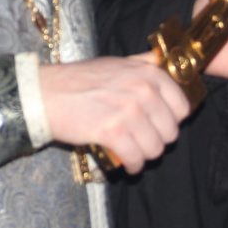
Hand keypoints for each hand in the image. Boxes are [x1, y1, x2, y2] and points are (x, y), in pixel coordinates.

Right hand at [40, 55, 191, 174]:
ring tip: (133, 153)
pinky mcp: (113, 132)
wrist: (45, 93)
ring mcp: (128, 111)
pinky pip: (136, 158)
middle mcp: (143, 90)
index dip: (172, 121)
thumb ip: (142, 63)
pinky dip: (132, 166)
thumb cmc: (78, 79)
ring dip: (144, 155)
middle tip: (142, 141)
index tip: (159, 126)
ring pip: (155, 149)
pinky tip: (127, 164)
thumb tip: (162, 62)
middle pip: (170, 132)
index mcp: (148, 73)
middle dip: (157, 141)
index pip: (182, 107)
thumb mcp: (116, 62)